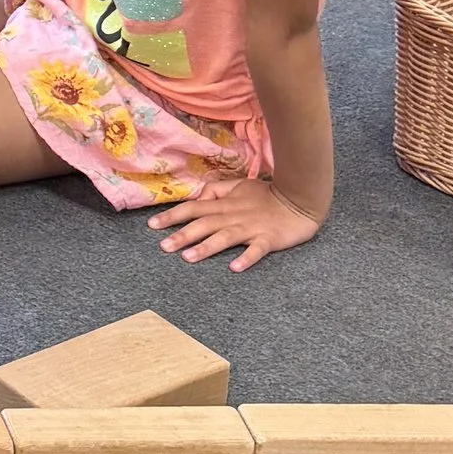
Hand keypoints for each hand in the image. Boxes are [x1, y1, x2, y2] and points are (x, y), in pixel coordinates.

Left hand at [150, 177, 322, 272]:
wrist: (299, 201)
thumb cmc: (267, 195)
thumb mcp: (239, 186)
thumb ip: (217, 190)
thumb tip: (198, 196)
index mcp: (225, 204)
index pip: (194, 208)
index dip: (173, 215)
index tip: (152, 225)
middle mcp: (234, 216)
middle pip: (204, 224)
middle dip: (182, 234)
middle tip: (163, 247)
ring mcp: (251, 228)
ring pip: (225, 237)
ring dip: (206, 247)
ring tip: (188, 258)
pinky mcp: (269, 240)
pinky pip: (257, 250)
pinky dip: (246, 258)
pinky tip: (235, 267)